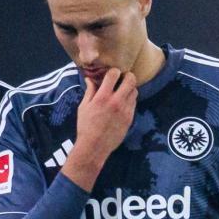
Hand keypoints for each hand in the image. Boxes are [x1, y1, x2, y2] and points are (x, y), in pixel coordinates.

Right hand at [63, 68, 137, 190]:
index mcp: (103, 97)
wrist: (95, 146)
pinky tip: (123, 102)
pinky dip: (130, 100)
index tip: (111, 74)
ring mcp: (125, 110)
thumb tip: (89, 79)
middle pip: (131, 80)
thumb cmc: (86, 126)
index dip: (113, 71)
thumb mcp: (83, 107)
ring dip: (129, 88)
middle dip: (127, 76)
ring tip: (122, 91)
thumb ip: (89, 91)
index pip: (114, 74)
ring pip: (134, 91)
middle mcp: (116, 102)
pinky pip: (134, 103)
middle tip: (123, 78)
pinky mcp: (130, 118)